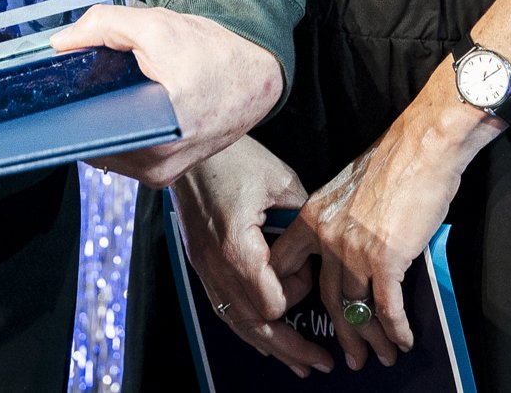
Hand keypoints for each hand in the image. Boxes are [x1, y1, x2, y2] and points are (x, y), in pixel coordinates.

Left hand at [49, 4, 282, 186]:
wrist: (255, 73)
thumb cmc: (212, 52)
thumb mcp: (157, 25)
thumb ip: (103, 26)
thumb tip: (59, 43)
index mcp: (160, 136)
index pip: (90, 132)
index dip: (70, 107)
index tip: (57, 90)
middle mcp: (159, 167)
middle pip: (97, 141)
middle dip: (85, 111)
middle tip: (84, 84)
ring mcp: (162, 174)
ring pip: (109, 149)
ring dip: (102, 122)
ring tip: (106, 93)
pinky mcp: (165, 173)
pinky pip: (125, 153)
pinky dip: (119, 130)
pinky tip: (123, 107)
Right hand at [171, 139, 330, 377]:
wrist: (189, 147)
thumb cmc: (234, 158)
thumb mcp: (279, 181)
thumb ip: (302, 218)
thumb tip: (321, 242)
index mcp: (237, 250)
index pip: (273, 303)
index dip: (297, 292)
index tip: (307, 268)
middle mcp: (217, 267)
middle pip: (255, 325)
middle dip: (289, 347)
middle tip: (318, 363)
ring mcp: (205, 268)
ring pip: (236, 322)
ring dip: (268, 343)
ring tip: (295, 361)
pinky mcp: (200, 261)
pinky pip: (223, 306)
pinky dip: (245, 324)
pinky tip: (262, 336)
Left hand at [269, 87, 491, 370]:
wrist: (423, 145)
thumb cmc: (393, 160)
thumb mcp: (347, 187)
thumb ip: (339, 220)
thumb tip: (348, 248)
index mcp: (314, 214)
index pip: (286, 262)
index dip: (290, 293)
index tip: (299, 314)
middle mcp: (328, 236)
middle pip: (327, 298)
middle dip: (341, 333)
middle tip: (352, 355)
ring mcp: (355, 250)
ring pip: (355, 309)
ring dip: (371, 339)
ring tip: (382, 356)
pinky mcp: (386, 259)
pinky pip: (388, 308)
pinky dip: (396, 330)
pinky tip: (404, 340)